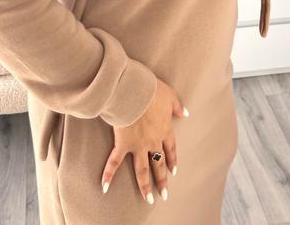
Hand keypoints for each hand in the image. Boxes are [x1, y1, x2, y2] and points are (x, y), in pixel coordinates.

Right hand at [100, 78, 188, 204]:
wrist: (135, 91)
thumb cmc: (152, 91)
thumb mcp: (170, 96)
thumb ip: (178, 107)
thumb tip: (185, 113)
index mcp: (165, 130)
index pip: (170, 149)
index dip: (172, 160)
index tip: (173, 172)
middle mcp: (153, 141)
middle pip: (159, 164)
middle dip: (162, 180)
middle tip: (164, 194)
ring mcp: (138, 145)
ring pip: (142, 170)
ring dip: (145, 186)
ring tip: (147, 199)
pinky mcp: (123, 144)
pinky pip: (115, 161)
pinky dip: (109, 174)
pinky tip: (105, 186)